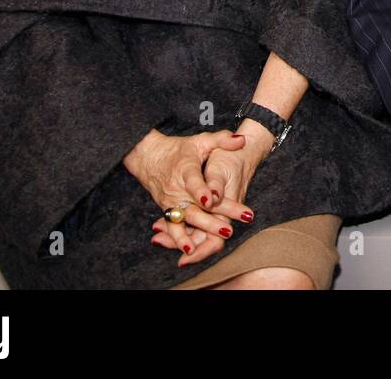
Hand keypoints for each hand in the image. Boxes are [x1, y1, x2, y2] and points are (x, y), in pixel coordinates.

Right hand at [151, 124, 261, 264]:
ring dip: (194, 234)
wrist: (149, 157)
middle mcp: (176, 188)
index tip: (211, 199)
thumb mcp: (201, 140)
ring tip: (203, 247)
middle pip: (193, 207)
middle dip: (210, 221)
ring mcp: (170, 202)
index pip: (193, 181)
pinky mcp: (166, 211)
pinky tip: (189, 251)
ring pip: (184, 221)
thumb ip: (222, 140)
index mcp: (185, 169)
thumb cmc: (180, 149)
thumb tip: (241, 140)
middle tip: (229, 230)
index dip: (201, 190)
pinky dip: (178, 240)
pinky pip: (173, 228)